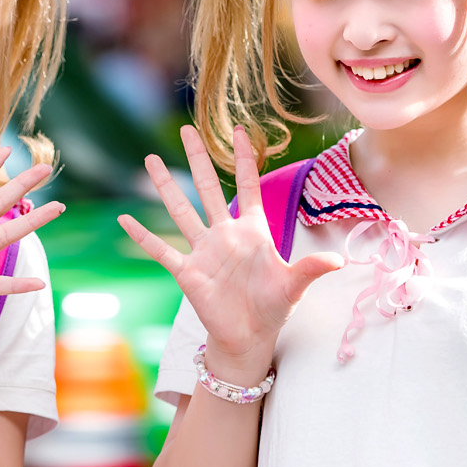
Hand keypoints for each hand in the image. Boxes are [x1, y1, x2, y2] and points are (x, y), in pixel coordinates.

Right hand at [118, 126, 342, 365]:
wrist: (249, 337)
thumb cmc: (273, 307)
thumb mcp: (294, 285)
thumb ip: (312, 268)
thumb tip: (340, 260)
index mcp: (252, 231)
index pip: (247, 186)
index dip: (243, 159)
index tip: (238, 130)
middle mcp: (224, 234)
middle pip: (207, 188)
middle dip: (198, 158)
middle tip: (187, 129)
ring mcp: (203, 251)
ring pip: (181, 211)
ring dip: (166, 186)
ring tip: (150, 160)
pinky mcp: (187, 272)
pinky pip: (161, 250)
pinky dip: (142, 236)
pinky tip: (125, 219)